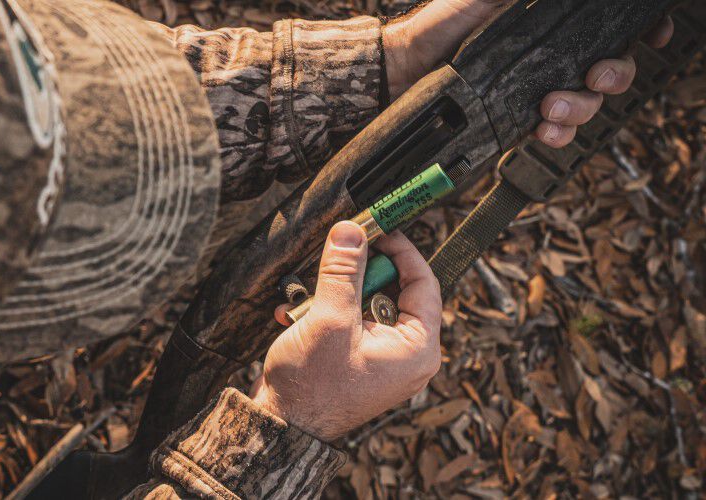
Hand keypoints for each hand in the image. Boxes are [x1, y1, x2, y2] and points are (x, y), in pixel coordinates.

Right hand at [249, 222, 442, 441]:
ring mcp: (380, 360)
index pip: (424, 284)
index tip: (377, 229)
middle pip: (390, 291)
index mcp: (417, 349)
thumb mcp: (330, 319)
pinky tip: (293, 315)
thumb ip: (343, 271)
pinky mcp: (355, 362)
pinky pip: (347, 323)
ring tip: (302, 299)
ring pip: (363, 304)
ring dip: (330, 295)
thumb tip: (351, 232)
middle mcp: (405, 355)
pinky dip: (321, 314)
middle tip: (331, 262)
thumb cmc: (312, 387)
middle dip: (354, 276)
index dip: (400, 251)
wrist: (281, 428)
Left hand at [381, 0, 675, 147]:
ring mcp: (536, 89)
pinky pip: (553, 132)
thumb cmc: (442, 21)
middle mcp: (552, 57)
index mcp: (555, 25)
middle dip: (614, 76)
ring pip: (586, 104)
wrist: (402, 67)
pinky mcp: (515, 120)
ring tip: (549, 107)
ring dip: (580, 109)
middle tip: (594, 76)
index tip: (653, 36)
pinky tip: (542, 129)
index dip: (640, 33)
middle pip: (611, 69)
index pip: (610, 29)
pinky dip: (556, 134)